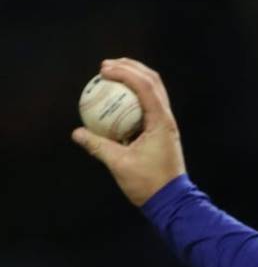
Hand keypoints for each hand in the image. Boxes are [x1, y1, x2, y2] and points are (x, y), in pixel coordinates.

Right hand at [71, 58, 185, 206]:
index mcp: (161, 122)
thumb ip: (98, 146)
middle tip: (106, 66)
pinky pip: (148, 105)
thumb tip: (77, 132)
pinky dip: (134, 96)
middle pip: (153, 81)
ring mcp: (166, 124)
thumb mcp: (120, 164)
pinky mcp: (162, 131)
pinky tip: (116, 99)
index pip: (145, 87)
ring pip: (154, 91)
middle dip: (131, 67)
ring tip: (112, 74)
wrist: (171, 200)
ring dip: (134, 78)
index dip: (125, 72)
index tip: (103, 69)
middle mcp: (167, 119)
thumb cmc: (149, 183)